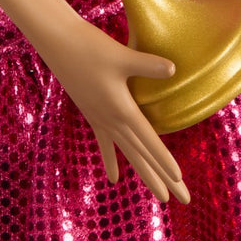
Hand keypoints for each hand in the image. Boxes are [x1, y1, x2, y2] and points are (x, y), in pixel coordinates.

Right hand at [34, 17, 190, 204]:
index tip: (179, 180)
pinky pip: (105, 143)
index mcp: (121, 108)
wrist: (56, 41)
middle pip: (142, 155)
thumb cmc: (89, 45)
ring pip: (128, 153)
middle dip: (163, 178)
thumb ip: (147, 65)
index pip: (149, 140)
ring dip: (146, 174)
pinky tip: (115, 179)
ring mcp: (100, 118)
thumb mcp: (121, 55)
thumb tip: (173, 69)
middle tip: (184, 200)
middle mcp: (111, 119)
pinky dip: (112, 160)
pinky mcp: (92, 112)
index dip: (165, 160)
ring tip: (161, 196)